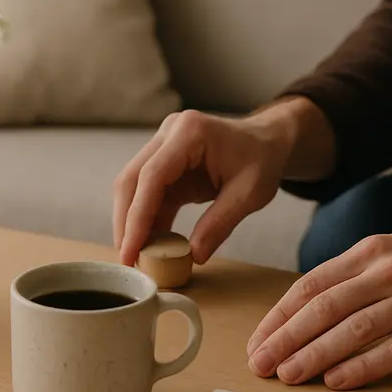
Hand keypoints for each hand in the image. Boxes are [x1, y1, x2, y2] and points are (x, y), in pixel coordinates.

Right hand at [112, 109, 291, 265]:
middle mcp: (168, 134)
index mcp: (189, 133)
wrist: (266, 142)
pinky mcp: (163, 163)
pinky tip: (149, 243)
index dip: (137, 216)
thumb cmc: (262, 160)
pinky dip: (146, 219)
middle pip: (131, 180)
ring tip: (135, 255)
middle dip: (125, 222)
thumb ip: (220, 223)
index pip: (151, 177)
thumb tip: (193, 256)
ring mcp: (162, 146)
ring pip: (132, 187)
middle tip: (126, 258)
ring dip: (131, 222)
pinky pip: (147, 193)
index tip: (130, 250)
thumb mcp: (250, 194)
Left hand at [246, 209, 391, 389]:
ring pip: (352, 330)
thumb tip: (304, 307)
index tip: (256, 340)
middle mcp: (388, 273)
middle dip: (285, 339)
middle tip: (259, 364)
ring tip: (288, 375)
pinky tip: (336, 381)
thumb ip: (351, 275)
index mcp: (370, 252)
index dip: (278, 316)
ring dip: (314, 355)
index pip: (310, 286)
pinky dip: (362, 368)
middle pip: (322, 309)